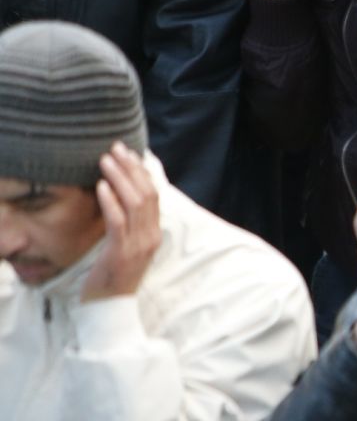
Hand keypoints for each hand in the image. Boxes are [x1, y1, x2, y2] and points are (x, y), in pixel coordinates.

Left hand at [80, 145, 160, 301]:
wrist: (111, 308)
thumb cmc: (114, 276)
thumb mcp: (127, 247)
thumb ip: (130, 225)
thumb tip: (121, 198)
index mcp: (154, 233)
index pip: (154, 194)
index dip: (142, 171)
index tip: (129, 153)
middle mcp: (151, 235)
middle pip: (147, 193)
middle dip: (132, 167)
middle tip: (117, 148)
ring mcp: (138, 244)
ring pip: (134, 202)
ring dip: (120, 178)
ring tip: (106, 160)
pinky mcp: (120, 252)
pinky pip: (118, 221)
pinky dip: (111, 201)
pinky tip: (101, 186)